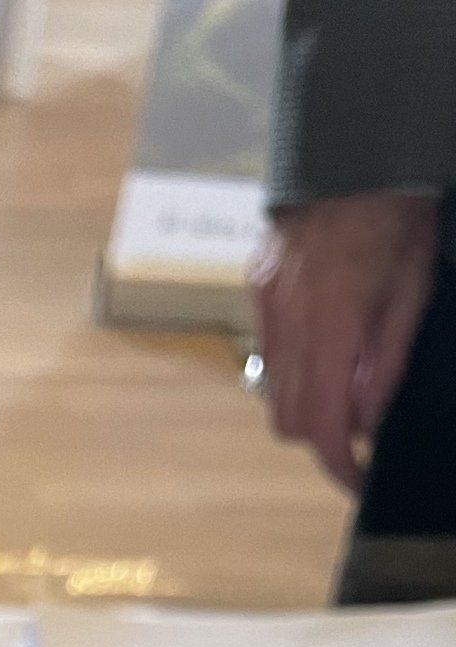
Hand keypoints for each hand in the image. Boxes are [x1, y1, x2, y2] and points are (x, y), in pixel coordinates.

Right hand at [249, 193, 438, 491]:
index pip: (322, 422)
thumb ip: (387, 358)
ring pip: (273, 390)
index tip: (357, 481)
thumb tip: (367, 419)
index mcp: (333, 321)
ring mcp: (265, 303)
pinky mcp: (256, 287)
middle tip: (360, 419)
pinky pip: (269, 350)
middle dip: (322, 432)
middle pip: (287, 418)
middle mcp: (289, 319)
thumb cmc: (398, 209)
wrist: (357, 142)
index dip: (338, 464)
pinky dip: (295, 364)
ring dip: (307, 400)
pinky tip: (325, 340)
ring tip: (345, 376)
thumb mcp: (414, 286)